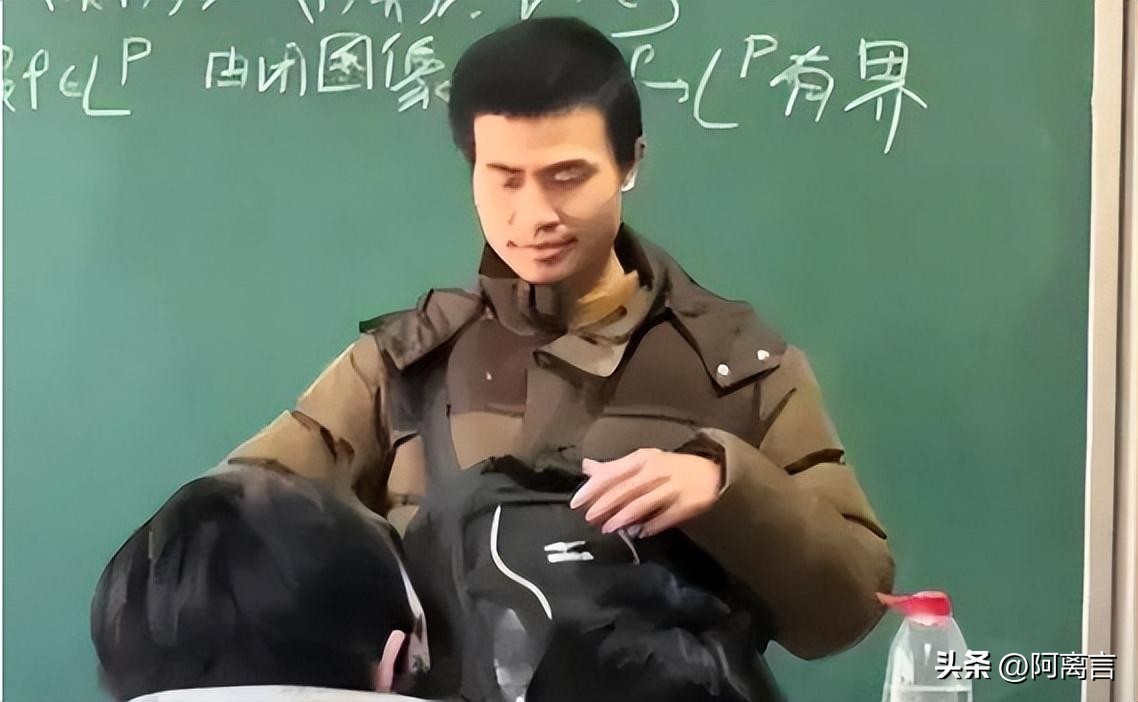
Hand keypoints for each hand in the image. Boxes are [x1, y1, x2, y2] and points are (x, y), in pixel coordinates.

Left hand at [569, 447, 723, 537]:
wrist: (714, 474)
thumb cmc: (672, 468)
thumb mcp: (644, 462)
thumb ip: (615, 468)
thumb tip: (586, 467)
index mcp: (643, 459)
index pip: (612, 473)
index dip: (593, 488)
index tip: (576, 501)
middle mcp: (656, 471)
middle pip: (625, 488)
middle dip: (604, 504)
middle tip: (589, 518)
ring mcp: (673, 487)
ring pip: (643, 502)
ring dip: (623, 516)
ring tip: (608, 528)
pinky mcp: (687, 504)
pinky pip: (665, 517)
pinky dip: (651, 526)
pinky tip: (638, 534)